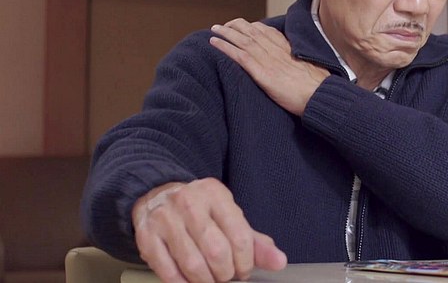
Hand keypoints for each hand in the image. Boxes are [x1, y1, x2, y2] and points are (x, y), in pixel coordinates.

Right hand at [132, 178, 286, 282]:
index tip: (244, 270)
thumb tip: (279, 261)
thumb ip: (254, 240)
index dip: (245, 262)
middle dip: (226, 274)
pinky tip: (189, 281)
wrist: (156, 194)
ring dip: (206, 281)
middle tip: (226, 276)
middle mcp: (189, 203)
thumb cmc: (200, 210)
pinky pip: (168, 271)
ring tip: (210, 280)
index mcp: (215, 194)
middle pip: (216, 252)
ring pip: (193, 264)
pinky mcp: (146, 237)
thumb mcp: (229, 216)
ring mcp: (165, 219)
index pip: (239, 236)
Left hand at [209, 19, 328, 115]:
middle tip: (224, 25)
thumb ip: (300, 64)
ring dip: (226, 33)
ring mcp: (269, 61)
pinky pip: (240, 56)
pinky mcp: (262, 73)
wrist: (321, 96)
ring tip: (214, 29)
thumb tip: (298, 68)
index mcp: (289, 49)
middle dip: (237, 25)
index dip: (253, 27)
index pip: (267, 32)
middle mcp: (277, 50)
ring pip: (243, 40)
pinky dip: (225, 47)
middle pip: (253, 32)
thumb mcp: (312, 69)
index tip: (244, 26)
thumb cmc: (319, 87)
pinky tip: (214, 43)